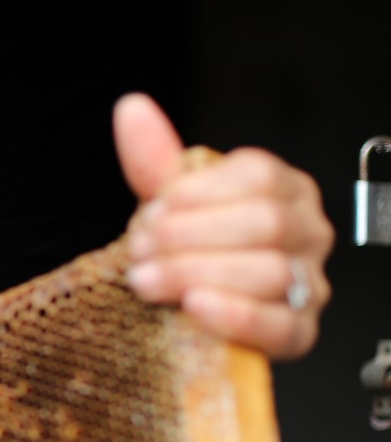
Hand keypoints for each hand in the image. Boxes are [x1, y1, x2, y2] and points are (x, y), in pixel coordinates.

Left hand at [113, 92, 332, 359]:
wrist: (189, 313)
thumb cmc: (190, 252)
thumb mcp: (171, 206)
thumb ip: (156, 160)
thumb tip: (132, 109)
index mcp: (284, 190)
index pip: (260, 177)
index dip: (198, 194)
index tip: (152, 211)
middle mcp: (306, 232)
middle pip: (265, 223)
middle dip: (190, 236)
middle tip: (140, 250)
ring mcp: (308, 284)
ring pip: (269, 272)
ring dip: (196, 274)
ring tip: (147, 280)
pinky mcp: (299, 332)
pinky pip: (280, 326)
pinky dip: (235, 315)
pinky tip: (195, 306)